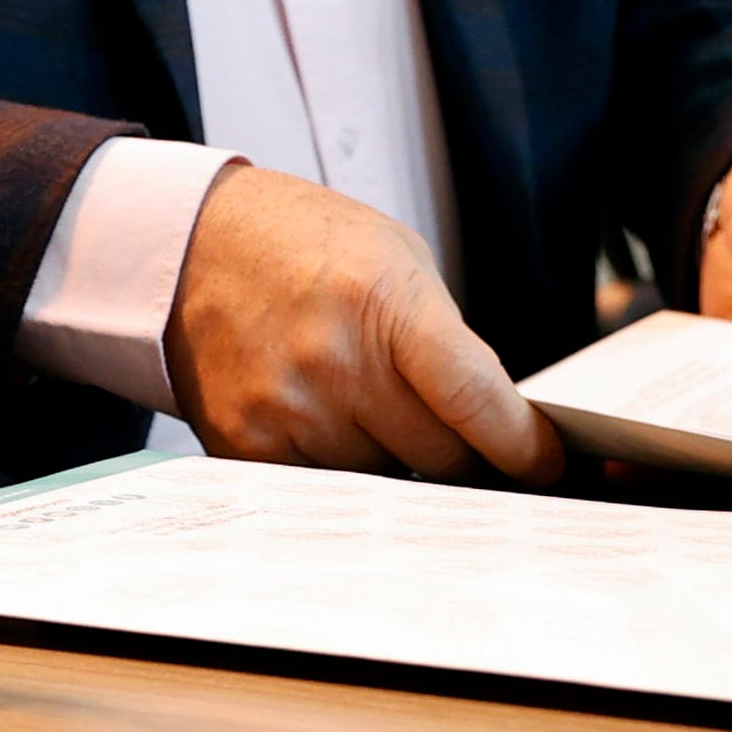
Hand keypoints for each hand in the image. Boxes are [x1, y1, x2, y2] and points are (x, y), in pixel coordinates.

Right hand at [165, 166, 560, 482]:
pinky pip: (325, 487)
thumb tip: (493, 429)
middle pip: (441, 459)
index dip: (523, 447)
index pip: (477, 402)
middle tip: (458, 437)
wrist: (188, 244)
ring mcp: (285, 409)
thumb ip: (445, 343)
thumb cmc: (304, 244)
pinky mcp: (244, 444)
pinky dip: (340, 468)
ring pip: (385, 483)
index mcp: (382, 304)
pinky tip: (326, 422)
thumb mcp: (395, 260)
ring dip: (394, 462)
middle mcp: (332, 362)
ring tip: (368, 408)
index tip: (543, 463)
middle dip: (462, 454)